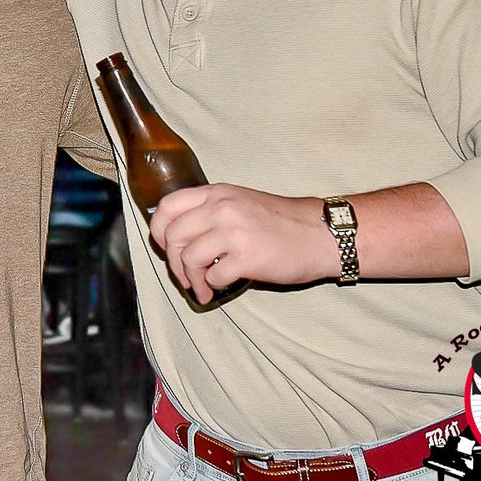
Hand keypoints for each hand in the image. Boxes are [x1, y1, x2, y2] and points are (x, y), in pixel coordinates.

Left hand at [147, 185, 337, 304]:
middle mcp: (221, 208)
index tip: (164, 246)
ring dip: (191, 279)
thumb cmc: (283, 222)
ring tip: (202, 287)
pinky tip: (220, 288)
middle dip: (173, 262)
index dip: (158, 230)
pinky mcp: (247, 257)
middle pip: (173, 236)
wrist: (322, 234)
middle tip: (184, 276)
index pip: (167, 206)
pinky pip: (213, 276)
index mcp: (217, 193)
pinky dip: (212, 286)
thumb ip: (211, 211)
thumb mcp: (241, 202)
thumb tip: (179, 235)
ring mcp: (233, 232)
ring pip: (189, 258)